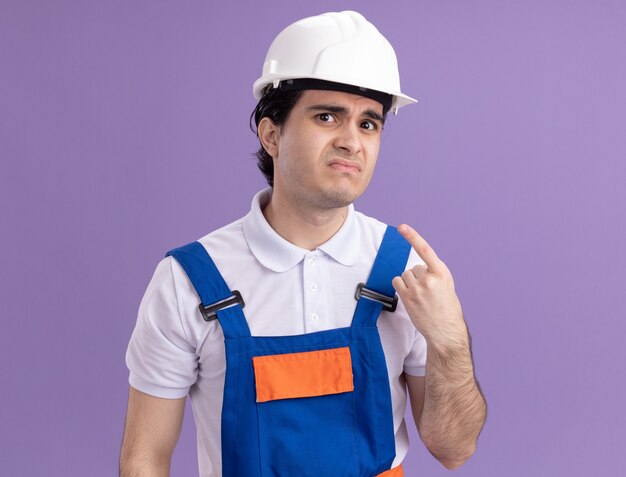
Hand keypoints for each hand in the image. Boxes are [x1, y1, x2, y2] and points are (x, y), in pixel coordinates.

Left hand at [392, 224, 467, 349]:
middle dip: (418, 277)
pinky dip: (401, 287)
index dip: (413, 237)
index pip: (425, 250)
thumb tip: (418, 268)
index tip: (402, 227)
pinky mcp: (408, 298)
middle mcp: (430, 279)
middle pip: (414, 267)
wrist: (446, 331)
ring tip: (420, 296)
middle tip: (427, 291)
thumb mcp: (447, 286)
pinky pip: (397, 283)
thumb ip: (434, 274)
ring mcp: (418, 289)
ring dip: (409, 283)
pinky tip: (411, 297)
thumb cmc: (447, 309)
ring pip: (405, 275)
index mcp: (442, 273)